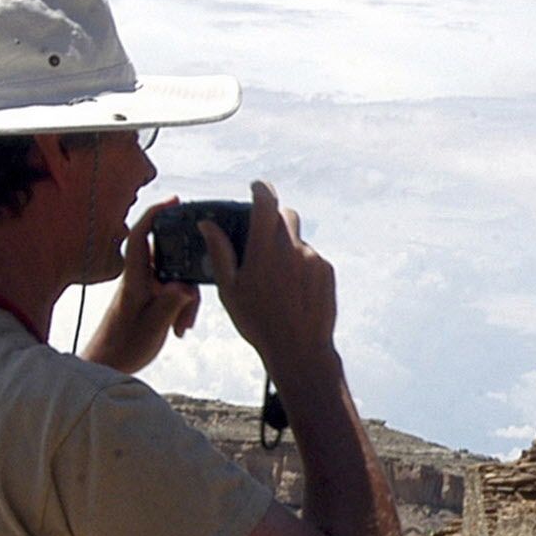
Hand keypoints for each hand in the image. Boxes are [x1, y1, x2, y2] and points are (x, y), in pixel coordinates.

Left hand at [80, 197, 202, 374]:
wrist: (106, 365)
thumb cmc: (122, 346)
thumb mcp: (151, 327)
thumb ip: (170, 303)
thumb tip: (187, 286)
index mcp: (134, 279)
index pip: (142, 236)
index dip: (156, 214)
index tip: (175, 202)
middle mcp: (138, 279)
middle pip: (169, 258)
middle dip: (188, 275)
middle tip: (195, 297)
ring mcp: (144, 289)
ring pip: (175, 279)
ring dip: (186, 300)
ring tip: (183, 326)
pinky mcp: (148, 300)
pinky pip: (172, 293)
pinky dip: (181, 307)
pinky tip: (180, 328)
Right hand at [205, 180, 339, 376]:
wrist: (300, 348)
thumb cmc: (258, 322)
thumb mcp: (230, 289)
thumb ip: (219, 251)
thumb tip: (207, 224)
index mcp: (264, 250)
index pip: (266, 202)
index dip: (261, 189)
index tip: (256, 187)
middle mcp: (292, 249)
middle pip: (286, 216)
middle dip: (273, 219)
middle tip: (261, 239)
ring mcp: (313, 259)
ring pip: (298, 239)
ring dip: (287, 246)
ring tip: (276, 278)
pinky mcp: (327, 271)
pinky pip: (312, 257)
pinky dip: (301, 264)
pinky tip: (293, 289)